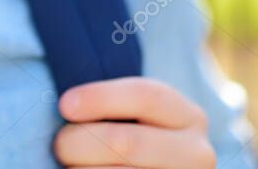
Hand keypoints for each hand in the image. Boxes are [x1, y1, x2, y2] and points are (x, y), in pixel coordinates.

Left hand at [54, 77, 214, 167]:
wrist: (155, 168)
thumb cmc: (133, 136)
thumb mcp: (137, 115)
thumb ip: (112, 106)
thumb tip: (66, 103)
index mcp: (189, 116)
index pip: (147, 96)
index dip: (101, 97)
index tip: (65, 105)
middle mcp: (197, 152)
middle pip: (128, 142)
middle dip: (81, 141)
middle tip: (60, 145)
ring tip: (68, 165)